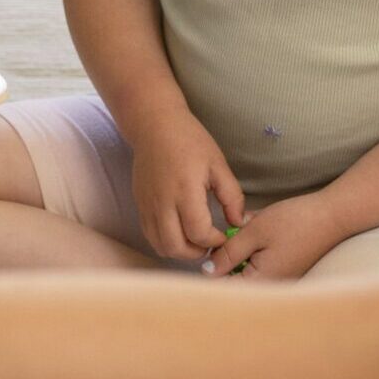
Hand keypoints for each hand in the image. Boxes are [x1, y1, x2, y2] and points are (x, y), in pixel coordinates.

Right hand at [127, 113, 249, 260]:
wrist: (154, 126)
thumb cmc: (190, 141)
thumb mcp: (218, 164)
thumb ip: (232, 196)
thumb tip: (238, 222)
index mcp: (185, 191)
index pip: (199, 233)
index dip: (215, 241)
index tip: (224, 234)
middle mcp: (162, 203)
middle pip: (176, 247)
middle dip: (197, 252)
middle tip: (210, 242)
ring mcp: (147, 206)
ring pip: (161, 246)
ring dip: (180, 250)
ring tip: (195, 239)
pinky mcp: (140, 206)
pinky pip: (150, 235)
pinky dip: (166, 242)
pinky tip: (180, 231)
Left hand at [203, 192, 343, 279]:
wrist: (333, 215)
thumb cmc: (295, 222)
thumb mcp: (254, 233)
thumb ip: (227, 254)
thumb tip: (207, 272)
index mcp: (261, 283)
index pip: (224, 288)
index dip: (213, 269)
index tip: (211, 250)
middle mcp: (271, 287)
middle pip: (234, 278)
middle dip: (229, 256)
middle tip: (236, 234)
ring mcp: (279, 279)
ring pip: (246, 267)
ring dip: (243, 249)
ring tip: (251, 229)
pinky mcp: (285, 268)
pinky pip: (260, 261)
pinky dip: (255, 246)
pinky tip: (259, 229)